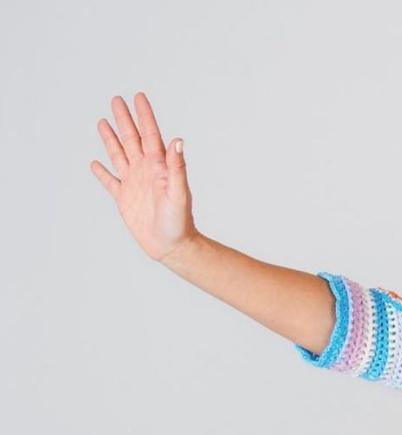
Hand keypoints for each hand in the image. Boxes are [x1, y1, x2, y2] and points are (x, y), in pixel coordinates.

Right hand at [90, 91, 198, 262]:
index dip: (144, 115)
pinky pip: (110, 182)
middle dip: (124, 119)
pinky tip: (95, 163)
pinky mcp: (124, 199)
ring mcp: (134, 184)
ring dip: (111, 138)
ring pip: (119, 155)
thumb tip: (177, 140)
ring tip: (103, 122)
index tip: (138, 96)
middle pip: (132, 139)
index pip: (150, 134)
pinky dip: (101, 172)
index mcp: (160, 166)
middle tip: (116, 100)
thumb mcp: (179, 192)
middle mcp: (146, 171)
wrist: (172, 245)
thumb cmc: (180, 221)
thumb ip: (177, 166)